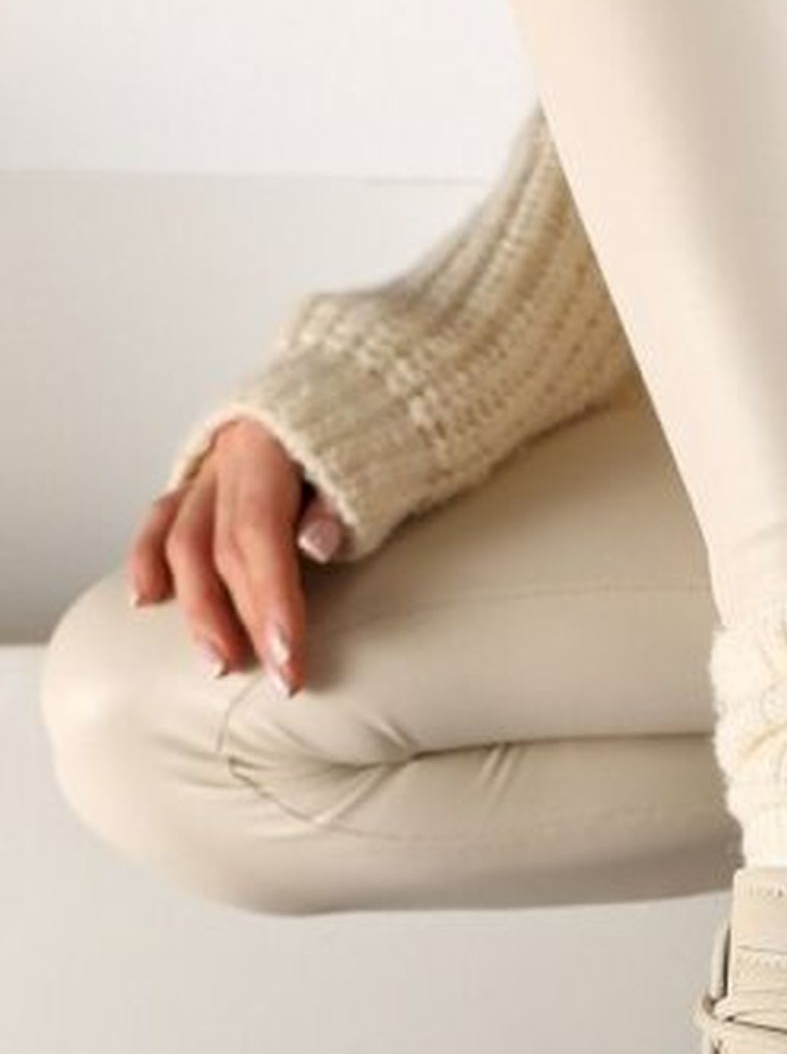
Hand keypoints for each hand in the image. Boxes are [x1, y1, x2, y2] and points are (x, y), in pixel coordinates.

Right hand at [125, 418, 351, 695]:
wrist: (355, 376)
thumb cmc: (370, 428)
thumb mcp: (372, 459)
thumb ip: (342, 501)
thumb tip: (316, 545)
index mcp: (268, 445)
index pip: (260, 537)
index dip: (271, 604)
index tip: (289, 662)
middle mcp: (227, 455)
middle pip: (218, 547)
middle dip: (242, 620)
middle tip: (272, 677)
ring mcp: (208, 466)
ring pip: (182, 539)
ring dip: (196, 606)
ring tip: (216, 659)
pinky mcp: (200, 476)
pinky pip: (163, 517)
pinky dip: (150, 557)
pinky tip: (146, 599)